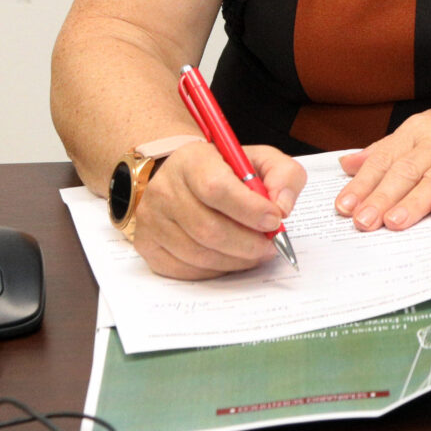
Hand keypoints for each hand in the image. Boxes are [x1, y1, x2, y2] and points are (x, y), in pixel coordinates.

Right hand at [131, 141, 306, 279]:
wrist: (179, 176)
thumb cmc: (222, 170)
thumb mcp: (257, 159)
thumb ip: (282, 174)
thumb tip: (282, 207)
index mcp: (192, 160)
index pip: (217, 189)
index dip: (249, 210)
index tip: (275, 220)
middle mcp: (164, 189)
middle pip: (208, 229)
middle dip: (247, 244)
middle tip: (270, 246)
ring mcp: (152, 219)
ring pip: (198, 254)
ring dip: (235, 260)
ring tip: (254, 253)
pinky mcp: (147, 245)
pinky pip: (185, 270)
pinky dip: (215, 270)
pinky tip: (230, 259)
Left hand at [334, 90, 430, 231]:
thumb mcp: (425, 127)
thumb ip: (387, 148)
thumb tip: (348, 164)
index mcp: (419, 130)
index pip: (384, 158)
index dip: (363, 183)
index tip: (343, 207)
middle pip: (407, 170)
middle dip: (382, 196)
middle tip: (362, 221)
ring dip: (414, 201)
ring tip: (394, 222)